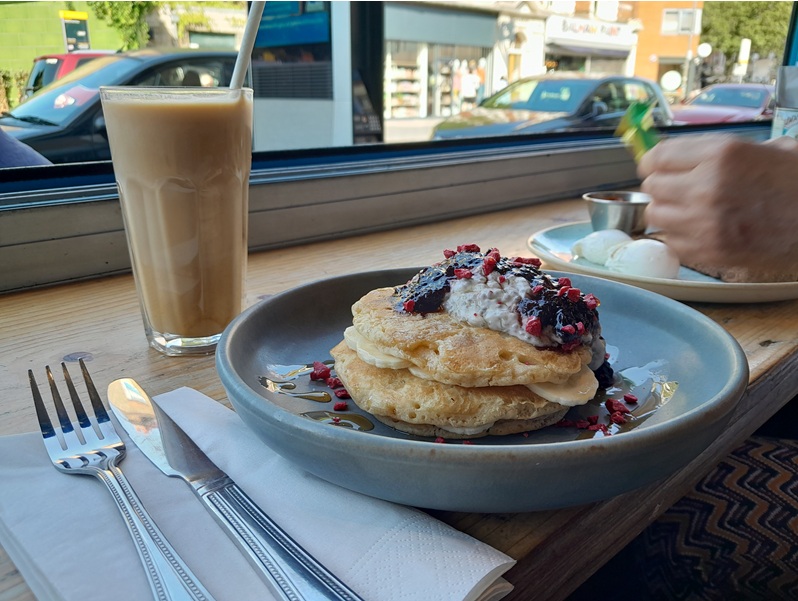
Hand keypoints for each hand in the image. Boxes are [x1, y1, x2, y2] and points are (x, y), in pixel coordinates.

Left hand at [638, 134, 797, 272]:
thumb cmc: (796, 183)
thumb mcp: (765, 150)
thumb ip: (717, 152)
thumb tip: (677, 156)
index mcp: (720, 154)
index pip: (656, 157)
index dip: (653, 162)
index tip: (655, 166)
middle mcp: (707, 186)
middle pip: (652, 186)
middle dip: (663, 187)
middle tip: (680, 190)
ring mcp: (705, 222)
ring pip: (656, 215)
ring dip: (668, 212)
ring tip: (692, 210)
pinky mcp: (709, 251)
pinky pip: (671, 242)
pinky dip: (679, 236)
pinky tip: (701, 230)